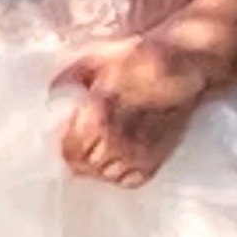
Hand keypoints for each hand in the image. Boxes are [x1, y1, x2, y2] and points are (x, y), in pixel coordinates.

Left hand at [53, 33, 213, 187]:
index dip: (65, 145)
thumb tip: (52, 96)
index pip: (70, 151)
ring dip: (99, 166)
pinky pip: (131, 179)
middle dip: (79, 157)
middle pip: (85, 167)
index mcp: (97, 114)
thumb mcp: (96, 58)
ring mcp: (139, 151)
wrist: (184, 62)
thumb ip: (69, 79)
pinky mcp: (158, 156)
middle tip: (81, 143)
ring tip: (100, 149)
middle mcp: (116, 139)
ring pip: (106, 175)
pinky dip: (122, 173)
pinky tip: (120, 157)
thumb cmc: (140, 56)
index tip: (65, 135)